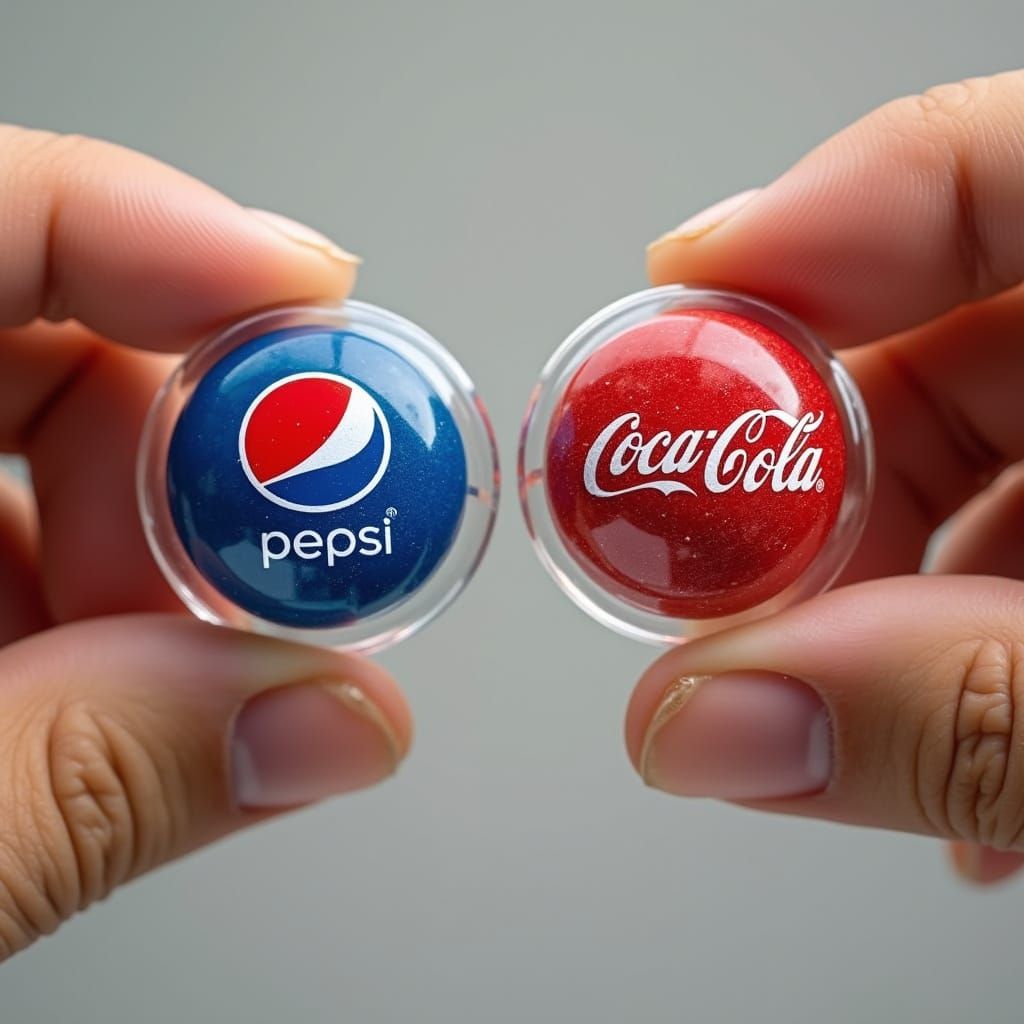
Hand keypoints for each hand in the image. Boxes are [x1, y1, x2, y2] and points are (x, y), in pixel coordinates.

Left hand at [0, 128, 411, 959]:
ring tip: (220, 680)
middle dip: (207, 453)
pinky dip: (104, 621)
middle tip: (307, 570)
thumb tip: (345, 727)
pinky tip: (147, 703)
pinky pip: (20, 547)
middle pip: (50, 336)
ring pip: (49, 458)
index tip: (327, 300)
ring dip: (167, 568)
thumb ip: (95, 787)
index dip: (170, 232)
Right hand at [629, 69, 1023, 884]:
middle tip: (722, 599)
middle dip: (809, 483)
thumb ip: (948, 717)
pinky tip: (952, 758)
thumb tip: (698, 725)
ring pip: (987, 471)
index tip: (670, 304)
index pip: (990, 170)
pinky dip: (975, 649)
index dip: (811, 223)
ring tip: (843, 725)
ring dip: (886, 605)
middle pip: (951, 343)